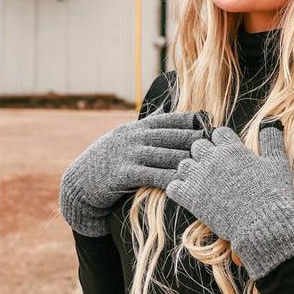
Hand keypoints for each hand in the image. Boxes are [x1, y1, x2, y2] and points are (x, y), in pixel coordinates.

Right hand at [61, 111, 205, 235]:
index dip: (189, 120)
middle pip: (170, 136)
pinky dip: (169, 179)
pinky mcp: (123, 174)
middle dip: (193, 139)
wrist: (79, 183)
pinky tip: (184, 184)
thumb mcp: (124, 138)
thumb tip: (167, 109)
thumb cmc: (107, 161)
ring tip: (207, 164)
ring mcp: (128, 155)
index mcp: (136, 128)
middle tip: (215, 144)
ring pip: (164, 156)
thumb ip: (146, 127)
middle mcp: (133, 138)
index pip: (168, 120)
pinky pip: (151, 176)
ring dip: (186, 160)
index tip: (209, 122)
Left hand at [166, 124, 293, 278]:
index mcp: (232, 149)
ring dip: (191, 171)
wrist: (263, 225)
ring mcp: (200, 178)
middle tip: (215, 170)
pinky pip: (173, 187)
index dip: (223, 143)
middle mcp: (213, 159)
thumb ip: (271, 140)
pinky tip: (191, 195)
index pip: (218, 133)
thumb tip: (271, 121)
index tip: (229, 154)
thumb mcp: (278, 163)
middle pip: (198, 145)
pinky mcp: (191, 198)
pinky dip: (179, 190)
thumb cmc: (273, 194)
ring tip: (202, 182)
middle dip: (205, 155)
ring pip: (183, 164)